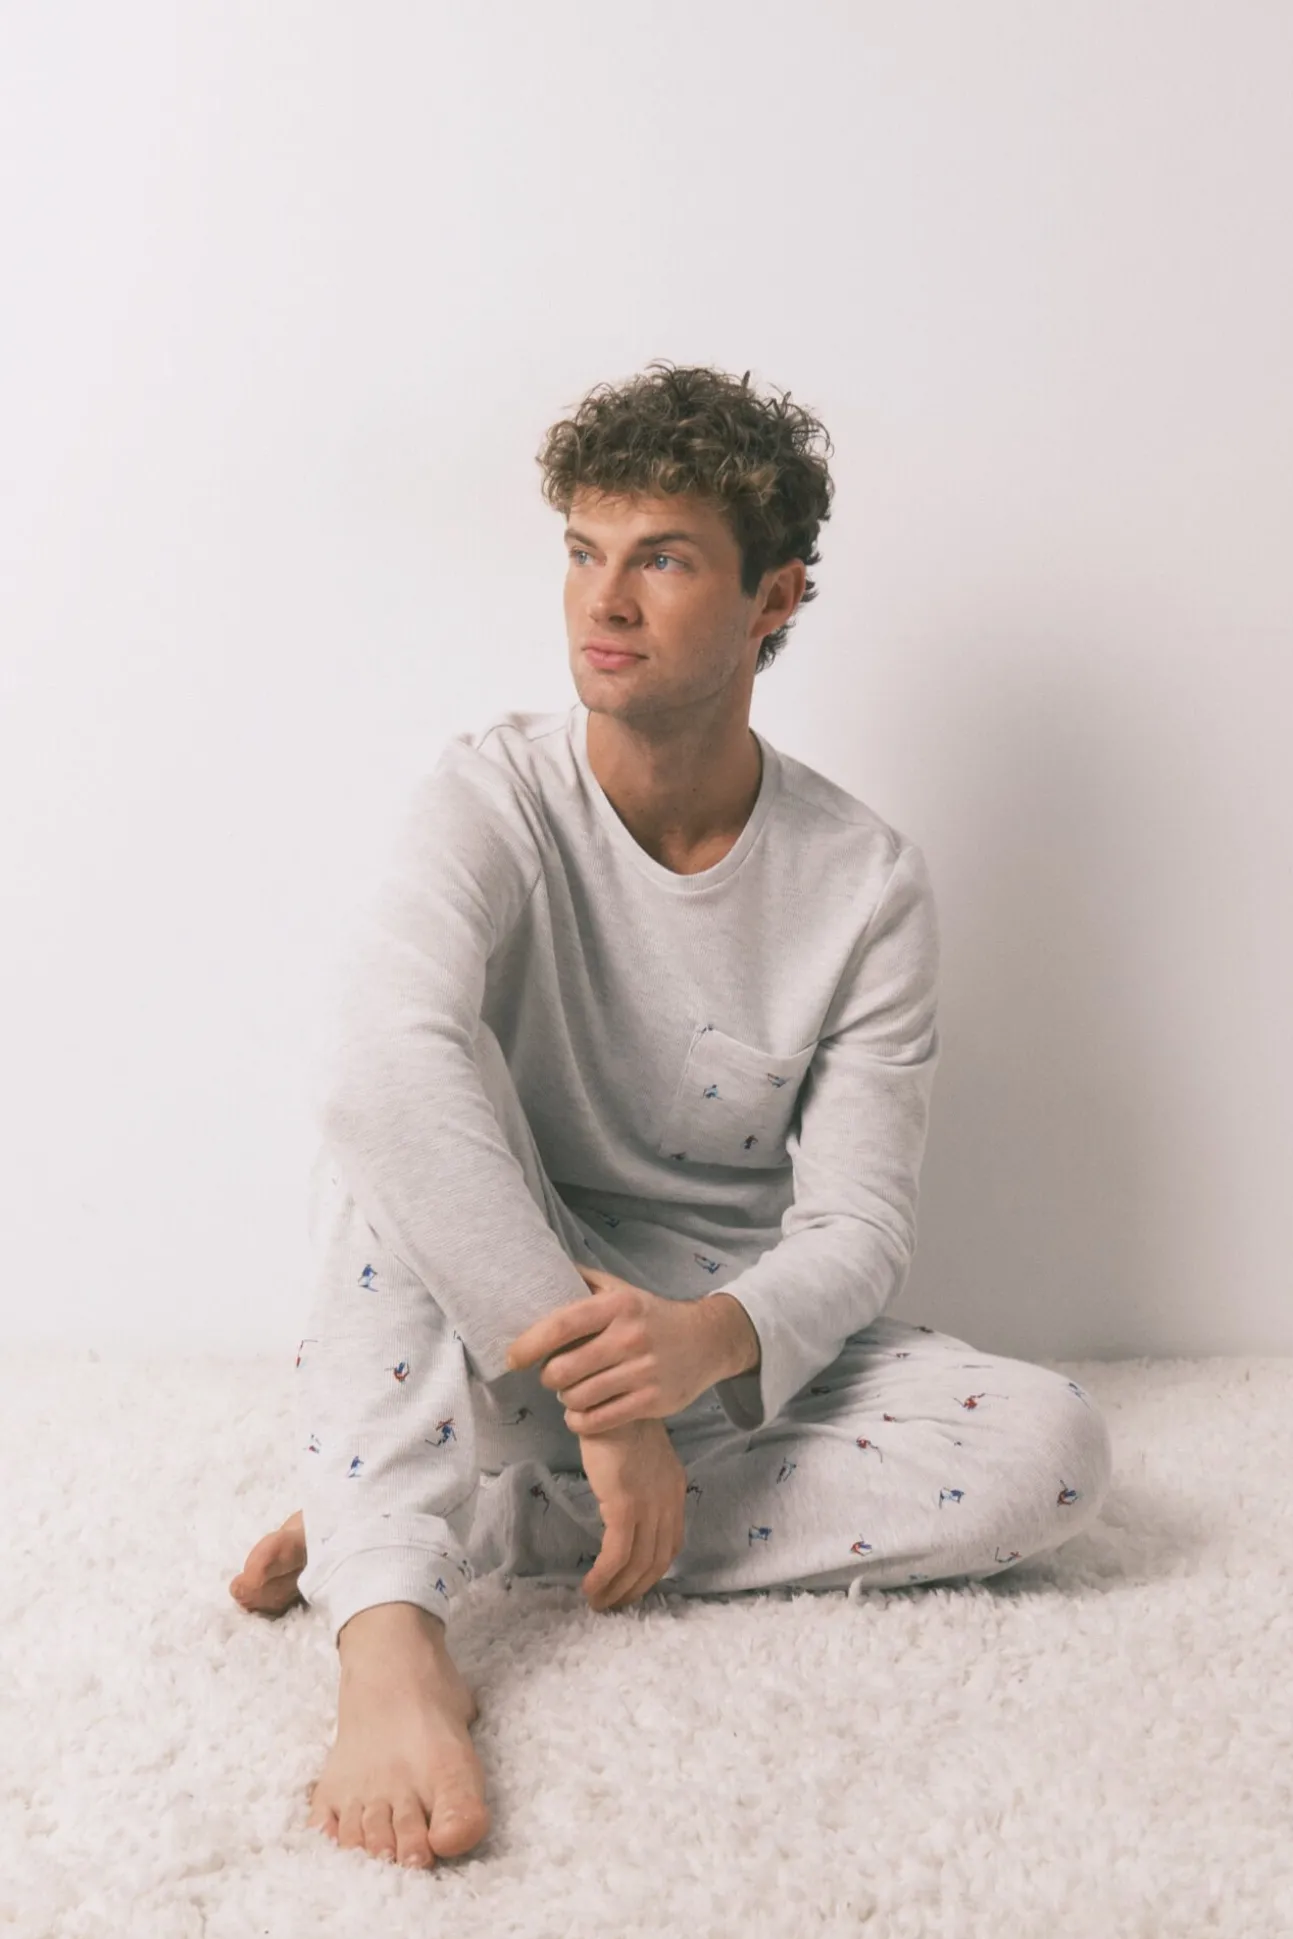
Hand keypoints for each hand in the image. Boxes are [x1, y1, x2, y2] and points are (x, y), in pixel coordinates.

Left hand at [505, 1266, 715, 1434]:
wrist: (707, 1341)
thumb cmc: (653, 1315)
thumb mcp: (624, 1290)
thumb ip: (585, 1280)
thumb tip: (542, 1268)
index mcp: (619, 1305)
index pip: (562, 1324)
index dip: (529, 1343)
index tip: (512, 1358)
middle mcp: (630, 1337)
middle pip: (563, 1369)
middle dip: (548, 1377)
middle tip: (553, 1375)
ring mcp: (643, 1371)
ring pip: (578, 1398)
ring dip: (566, 1399)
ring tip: (572, 1391)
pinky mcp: (653, 1401)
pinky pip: (599, 1420)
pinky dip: (581, 1421)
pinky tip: (582, 1413)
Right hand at [577, 1417, 686, 1611]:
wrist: (608, 1400)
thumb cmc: (616, 1423)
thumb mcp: (639, 1457)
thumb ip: (641, 1483)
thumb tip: (625, 1509)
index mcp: (673, 1490)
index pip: (671, 1543)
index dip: (652, 1571)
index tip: (632, 1586)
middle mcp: (667, 1501)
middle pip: (658, 1561)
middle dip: (635, 1589)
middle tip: (613, 1606)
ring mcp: (649, 1505)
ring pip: (638, 1563)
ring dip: (618, 1590)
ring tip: (597, 1604)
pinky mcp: (624, 1505)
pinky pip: (617, 1554)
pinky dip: (605, 1576)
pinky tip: (590, 1586)